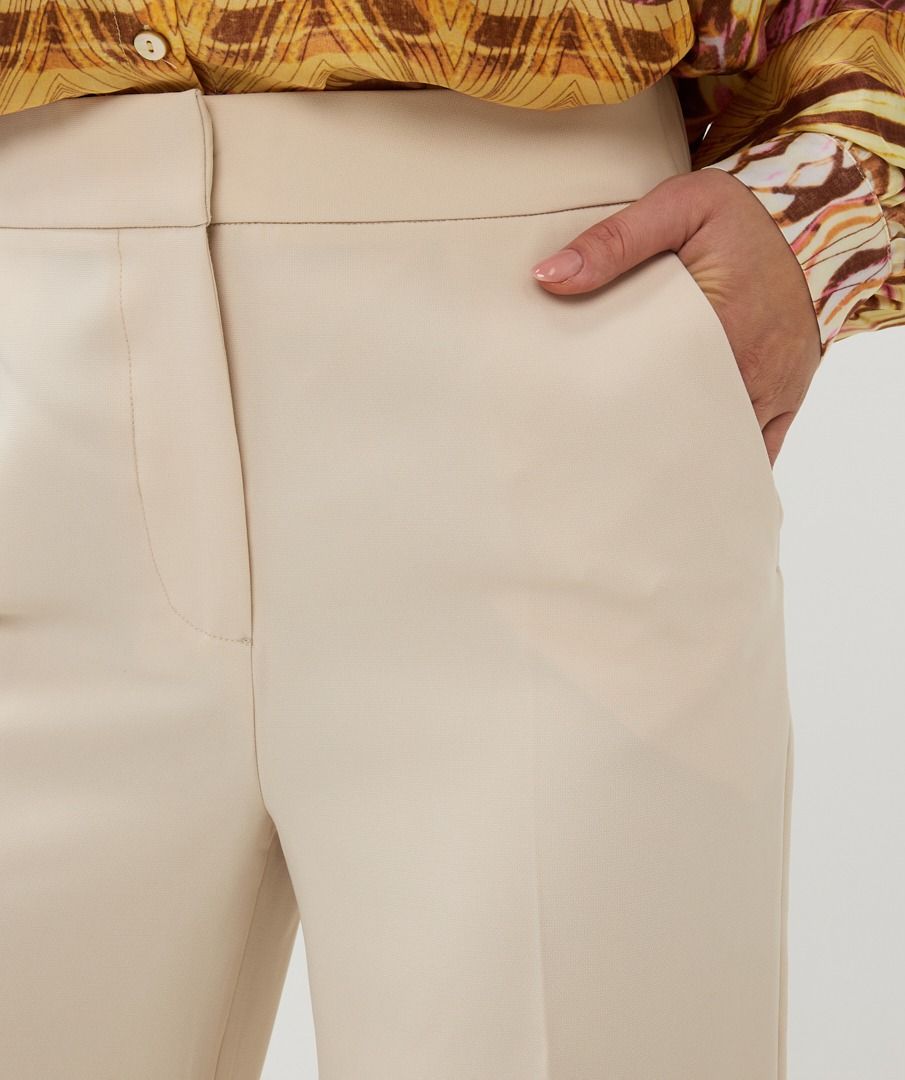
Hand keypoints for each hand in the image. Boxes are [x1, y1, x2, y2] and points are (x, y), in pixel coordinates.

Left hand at [530, 168, 822, 466]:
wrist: (820, 219)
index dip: (616, 416)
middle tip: (592, 466)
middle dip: (641, 450)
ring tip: (631, 482)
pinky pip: (757, 453)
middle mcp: (751, 369)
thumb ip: (614, 241)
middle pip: (685, 430)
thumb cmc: (746, 215)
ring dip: (680, 463)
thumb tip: (548, 277)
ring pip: (719, 449)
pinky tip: (686, 486)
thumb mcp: (679, 207)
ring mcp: (772, 391)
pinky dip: (723, 470)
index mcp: (721, 325)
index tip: (578, 433)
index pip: (656, 388)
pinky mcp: (786, 400)